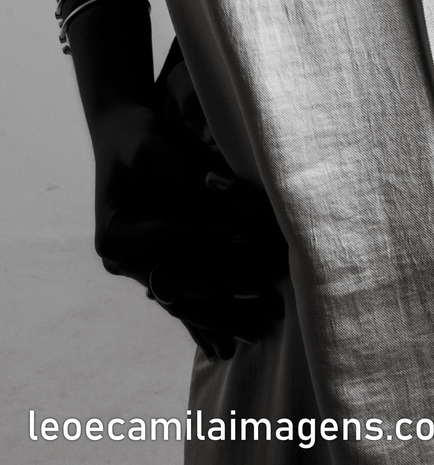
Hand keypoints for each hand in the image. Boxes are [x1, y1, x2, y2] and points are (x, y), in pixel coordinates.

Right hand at [92, 99, 286, 358]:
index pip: (170, 239)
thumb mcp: (153, 146)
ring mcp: (145, 273)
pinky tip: (231, 346)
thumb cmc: (138, 138)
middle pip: (180, 283)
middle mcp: (128, 264)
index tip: (249, 236)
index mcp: (116, 237)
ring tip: (264, 327)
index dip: (209, 235)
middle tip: (265, 297)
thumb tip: (225, 187)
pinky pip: (189, 302)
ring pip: (188, 300)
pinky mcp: (164, 272)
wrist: (126, 139)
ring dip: (226, 315)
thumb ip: (186, 168)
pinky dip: (211, 321)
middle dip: (224, 291)